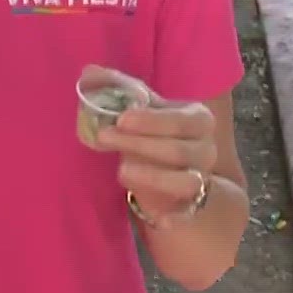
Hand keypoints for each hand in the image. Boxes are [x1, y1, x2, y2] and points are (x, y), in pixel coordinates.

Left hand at [97, 100, 218, 224]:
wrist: (175, 169)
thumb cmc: (154, 132)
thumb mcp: (140, 109)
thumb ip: (116, 89)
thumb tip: (88, 72)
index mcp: (198, 120)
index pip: (180, 120)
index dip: (152, 120)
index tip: (121, 118)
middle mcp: (205, 150)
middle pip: (178, 151)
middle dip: (140, 144)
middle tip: (104, 137)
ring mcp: (200, 180)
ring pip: (186, 181)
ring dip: (153, 177)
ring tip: (121, 170)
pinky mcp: (190, 207)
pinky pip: (188, 215)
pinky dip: (176, 219)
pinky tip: (159, 220)